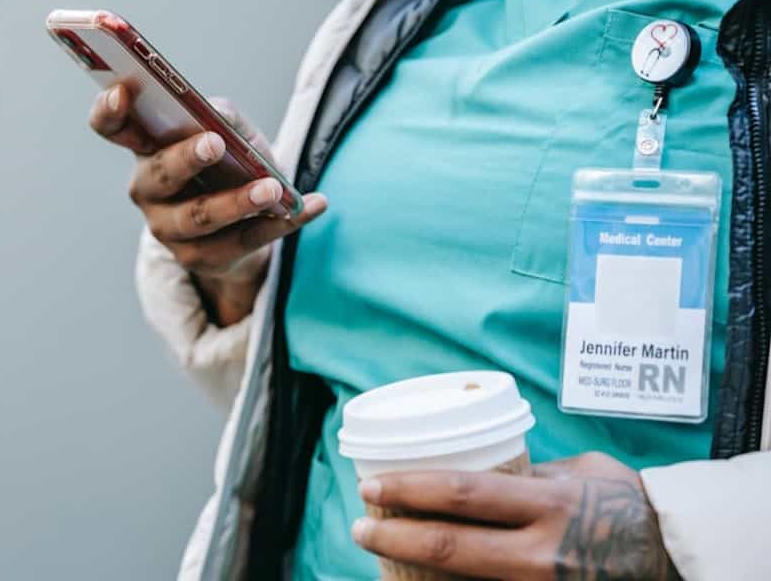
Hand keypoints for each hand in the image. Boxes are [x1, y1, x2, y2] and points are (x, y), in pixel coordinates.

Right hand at [88, 83, 326, 322]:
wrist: (243, 224)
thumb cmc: (228, 164)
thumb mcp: (228, 131)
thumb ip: (221, 116)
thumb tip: (215, 114)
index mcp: (145, 148)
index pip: (111, 127)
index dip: (109, 110)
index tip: (124, 91)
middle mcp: (147, 190)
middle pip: (159, 175)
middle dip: (185, 159)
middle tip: (214, 143)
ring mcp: (170, 230)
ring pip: (199, 217)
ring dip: (237, 202)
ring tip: (271, 188)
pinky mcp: (203, 259)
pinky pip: (245, 241)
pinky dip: (283, 222)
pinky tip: (313, 204)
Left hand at [351, 451, 680, 580]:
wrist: (677, 557)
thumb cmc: (623, 503)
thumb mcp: (578, 473)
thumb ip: (527, 474)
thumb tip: (473, 465)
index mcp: (548, 503)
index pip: (462, 494)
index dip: (408, 489)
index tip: (371, 486)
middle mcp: (542, 550)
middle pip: (449, 545)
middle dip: (393, 536)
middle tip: (359, 526)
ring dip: (410, 570)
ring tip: (378, 554)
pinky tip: (419, 580)